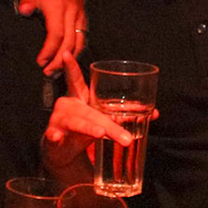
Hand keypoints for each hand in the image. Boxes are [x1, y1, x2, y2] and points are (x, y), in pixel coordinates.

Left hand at [19, 0, 86, 74]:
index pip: (56, 34)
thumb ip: (27, 1)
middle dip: (59, 60)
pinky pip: (82, 36)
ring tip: (58, 70)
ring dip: (69, 58)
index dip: (49, 50)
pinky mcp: (83, 16)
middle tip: (48, 72)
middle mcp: (72, 12)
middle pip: (70, 42)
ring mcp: (79, 14)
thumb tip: (24, 11)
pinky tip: (67, 59)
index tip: (41, 62)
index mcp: (58, 6)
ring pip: (79, 41)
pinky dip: (76, 50)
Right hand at [42, 59, 146, 173]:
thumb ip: (125, 115)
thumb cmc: (85, 129)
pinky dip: (54, 136)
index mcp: (80, 98)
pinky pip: (53, 136)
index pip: (76, 80)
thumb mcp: (102, 120)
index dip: (71, 68)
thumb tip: (155, 113)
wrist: (62, 152)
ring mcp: (59, 121)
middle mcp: (68, 106)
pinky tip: (56, 137)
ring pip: (77, 123)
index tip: (66, 54)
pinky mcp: (53, 137)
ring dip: (89, 128)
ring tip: (100, 133)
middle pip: (90, 111)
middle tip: (127, 138)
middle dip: (110, 124)